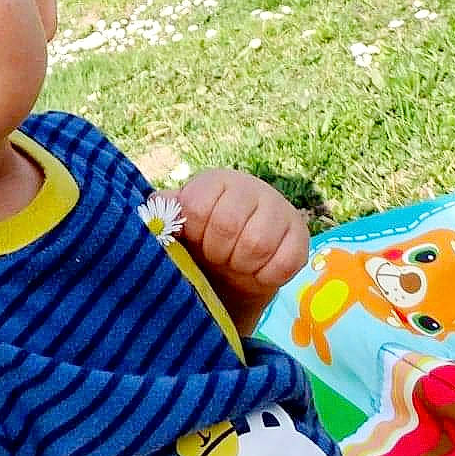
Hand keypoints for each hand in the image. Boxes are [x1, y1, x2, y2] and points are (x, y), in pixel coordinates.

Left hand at [176, 169, 308, 329]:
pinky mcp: (301, 236)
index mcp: (215, 180)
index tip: (196, 240)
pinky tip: (258, 270)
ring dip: (241, 265)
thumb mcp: (179, 225)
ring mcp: (280, 209)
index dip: (194, 233)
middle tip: (217, 256)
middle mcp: (250, 187)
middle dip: (217, 251)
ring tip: (236, 262)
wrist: (237, 263)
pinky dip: (267, 275)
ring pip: (257, 244)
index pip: (197, 206)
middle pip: (227, 225)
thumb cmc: (201, 240)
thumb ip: (164, 213)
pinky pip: (285, 263)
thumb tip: (153, 212)